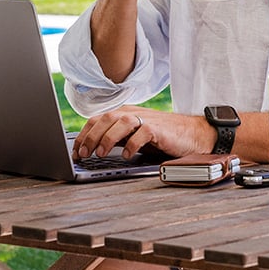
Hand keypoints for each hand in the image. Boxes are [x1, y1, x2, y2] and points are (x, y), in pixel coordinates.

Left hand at [72, 105, 214, 160]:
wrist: (193, 133)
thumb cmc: (162, 136)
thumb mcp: (135, 135)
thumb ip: (117, 137)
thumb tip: (92, 149)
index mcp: (124, 113)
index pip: (97, 119)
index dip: (84, 135)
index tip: (75, 152)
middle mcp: (133, 113)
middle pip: (105, 119)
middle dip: (91, 136)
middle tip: (84, 154)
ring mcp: (146, 120)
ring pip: (120, 122)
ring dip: (107, 138)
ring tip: (100, 154)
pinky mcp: (158, 129)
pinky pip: (142, 133)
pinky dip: (132, 144)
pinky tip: (127, 156)